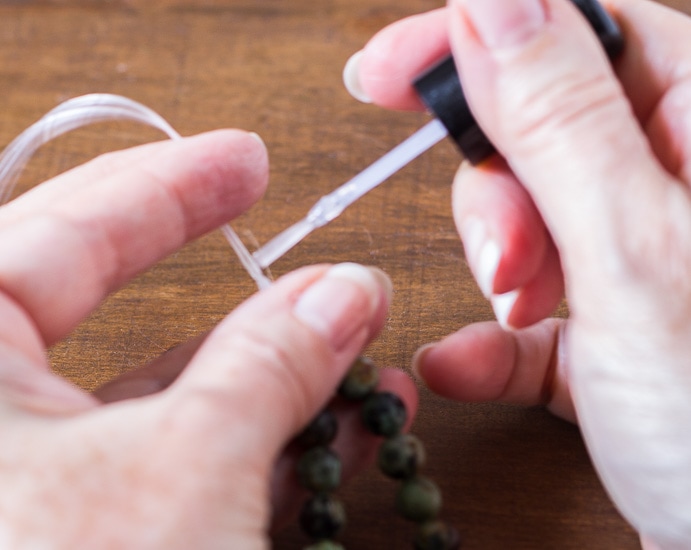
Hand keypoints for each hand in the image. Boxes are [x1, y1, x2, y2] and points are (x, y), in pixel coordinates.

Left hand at [0, 129, 416, 547]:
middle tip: (310, 267)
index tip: (243, 158)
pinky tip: (337, 432)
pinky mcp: (82, 534)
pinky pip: (171, 468)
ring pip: (162, 401)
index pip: (61, 233)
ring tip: (357, 355)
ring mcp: (32, 486)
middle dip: (241, 296)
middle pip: (117, 315)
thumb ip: (265, 368)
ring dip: (272, 381)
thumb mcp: (184, 470)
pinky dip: (255, 448)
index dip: (167, 186)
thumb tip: (344, 295)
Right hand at [345, 0, 690, 547]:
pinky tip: (469, 365)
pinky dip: (495, 340)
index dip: (478, 37)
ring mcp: (643, 261)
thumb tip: (491, 0)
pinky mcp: (615, 333)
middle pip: (546, 128)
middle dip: (498, 189)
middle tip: (506, 254)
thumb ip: (560, 118)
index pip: (582, 30)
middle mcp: (679, 187)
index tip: (390, 70)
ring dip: (500, 267)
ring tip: (519, 315)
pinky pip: (534, 310)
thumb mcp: (637, 254)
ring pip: (529, 218)